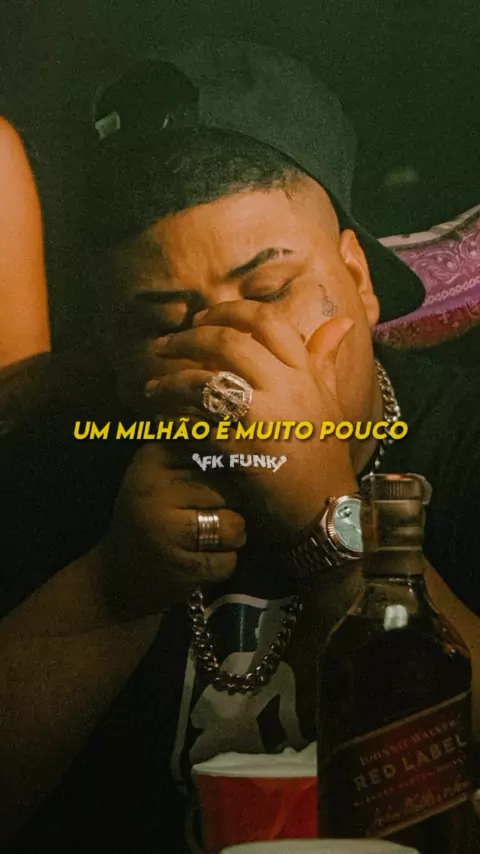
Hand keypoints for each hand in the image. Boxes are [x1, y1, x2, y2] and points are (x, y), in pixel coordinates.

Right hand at [99, 443, 245, 618]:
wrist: (115, 578)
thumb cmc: (150, 517)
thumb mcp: (162, 476)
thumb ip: (198, 453)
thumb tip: (252, 437)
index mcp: (151, 457)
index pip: (216, 452)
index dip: (230, 470)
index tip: (217, 485)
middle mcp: (155, 489)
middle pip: (231, 489)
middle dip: (232, 506)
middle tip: (204, 517)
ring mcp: (165, 529)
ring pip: (235, 524)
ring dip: (231, 537)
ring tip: (206, 540)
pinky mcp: (180, 566)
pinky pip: (229, 560)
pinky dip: (222, 565)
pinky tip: (197, 562)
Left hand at [142, 301, 357, 542]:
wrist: (324, 507)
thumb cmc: (324, 452)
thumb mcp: (330, 400)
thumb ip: (325, 358)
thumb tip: (343, 322)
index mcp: (304, 371)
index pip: (266, 320)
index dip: (229, 311)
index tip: (203, 318)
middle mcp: (285, 387)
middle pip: (228, 342)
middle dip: (189, 338)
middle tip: (166, 345)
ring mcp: (262, 418)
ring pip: (205, 382)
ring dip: (172, 382)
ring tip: (154, 388)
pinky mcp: (242, 449)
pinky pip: (197, 425)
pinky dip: (175, 421)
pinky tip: (161, 421)